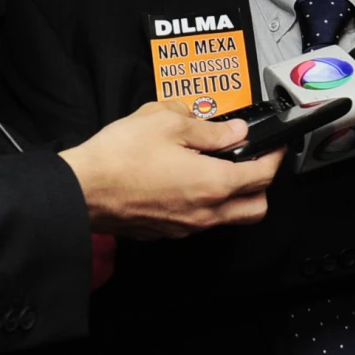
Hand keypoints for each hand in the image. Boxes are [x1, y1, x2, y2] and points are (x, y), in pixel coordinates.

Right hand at [61, 102, 280, 237]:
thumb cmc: (119, 157)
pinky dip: (204, 205)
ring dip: (233, 197)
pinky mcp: (164, 232)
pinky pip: (198, 222)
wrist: (80, 189)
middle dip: (261, 186)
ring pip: (228, 218)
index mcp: (213, 184)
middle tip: (251, 161)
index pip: (264, 176)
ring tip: (215, 168)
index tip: (273, 145)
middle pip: (255, 208)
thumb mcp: (168, 122)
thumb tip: (234, 131)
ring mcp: (184, 227)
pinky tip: (186, 181)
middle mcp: (204, 213)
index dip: (275, 157)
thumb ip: (209, 128)